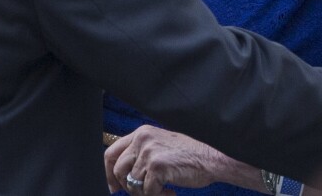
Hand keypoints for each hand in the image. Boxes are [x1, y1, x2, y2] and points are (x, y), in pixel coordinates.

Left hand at [105, 126, 224, 194]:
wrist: (213, 158)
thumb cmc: (190, 155)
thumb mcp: (161, 145)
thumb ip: (141, 153)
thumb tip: (121, 175)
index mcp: (142, 132)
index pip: (111, 152)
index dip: (108, 173)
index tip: (114, 187)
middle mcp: (143, 139)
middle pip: (118, 170)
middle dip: (128, 187)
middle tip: (142, 193)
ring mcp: (149, 152)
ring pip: (132, 184)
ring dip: (146, 193)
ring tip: (163, 191)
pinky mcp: (157, 166)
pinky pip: (147, 192)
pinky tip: (171, 192)